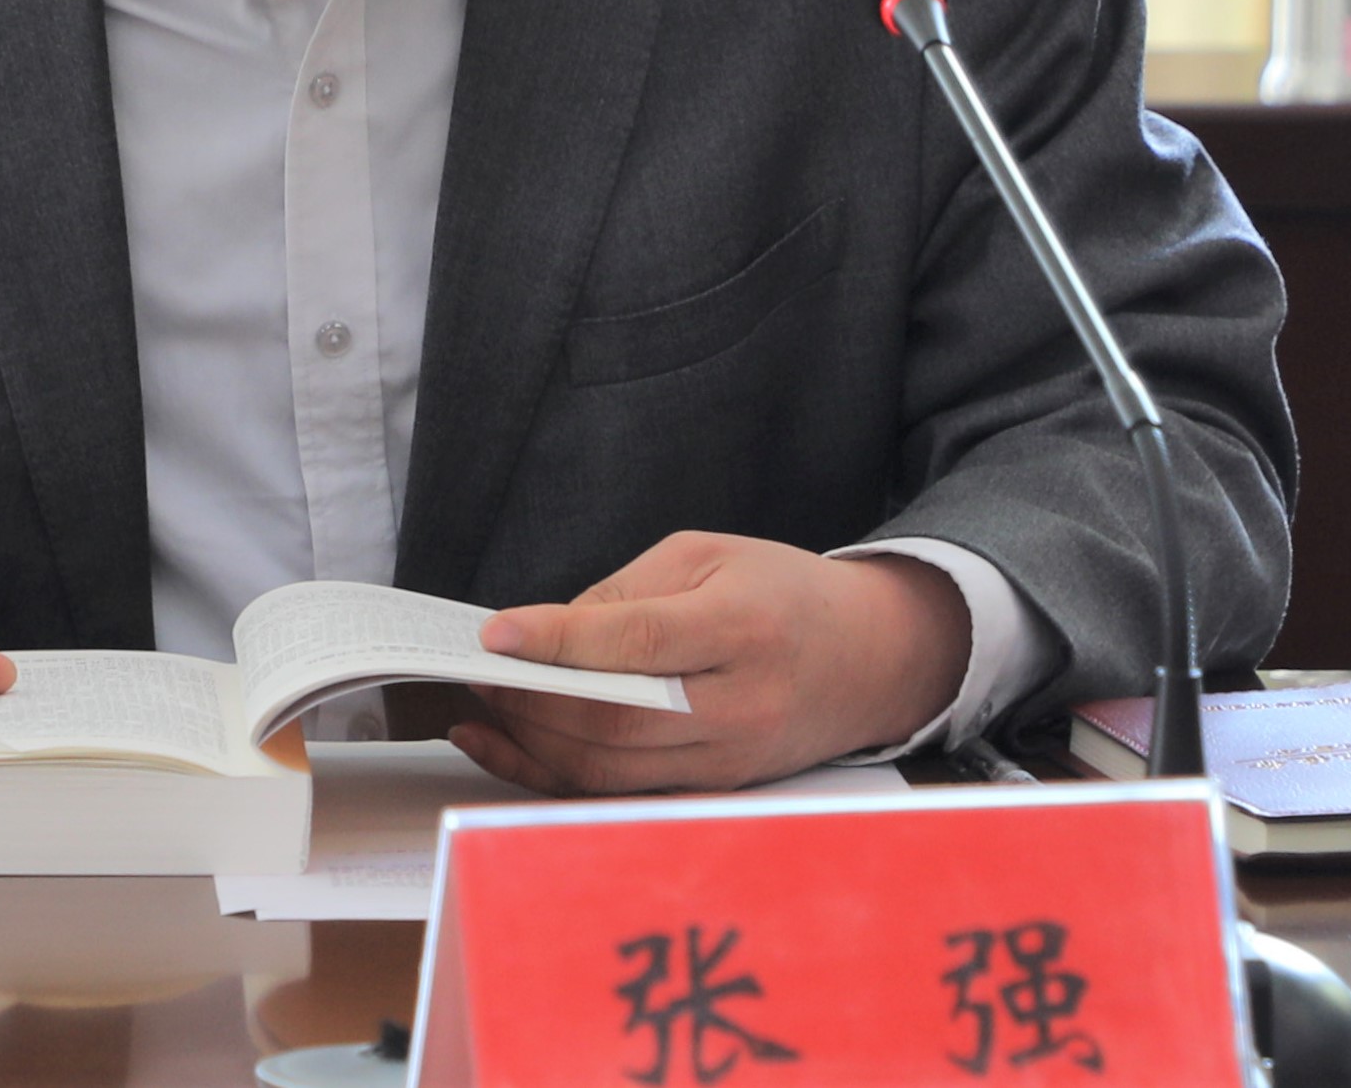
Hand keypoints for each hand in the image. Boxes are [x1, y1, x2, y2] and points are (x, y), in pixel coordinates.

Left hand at [453, 532, 970, 794]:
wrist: (872, 659)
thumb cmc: (784, 595)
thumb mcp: (709, 556)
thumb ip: (626, 593)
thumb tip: (544, 635)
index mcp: (744, 627)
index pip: (638, 642)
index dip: (559, 641)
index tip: (495, 634)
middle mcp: (740, 705)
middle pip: (615, 722)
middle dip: (531, 701)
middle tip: (478, 673)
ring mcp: (729, 760)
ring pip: (609, 771)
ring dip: (531, 745)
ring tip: (481, 708)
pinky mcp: (715, 790)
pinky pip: (619, 794)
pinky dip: (553, 777)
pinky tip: (508, 747)